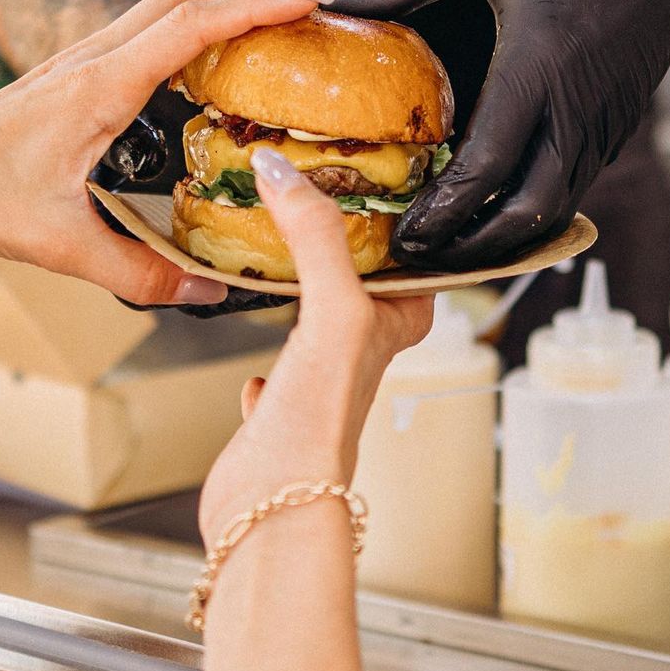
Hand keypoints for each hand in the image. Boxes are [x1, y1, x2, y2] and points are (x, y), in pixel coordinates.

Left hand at [0, 0, 325, 305]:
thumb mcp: (62, 245)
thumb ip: (139, 273)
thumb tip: (209, 294)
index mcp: (97, 88)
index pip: (188, 26)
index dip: (252, 7)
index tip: (305, 0)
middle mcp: (92, 58)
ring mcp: (81, 58)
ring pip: (161, 3)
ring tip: (275, 6)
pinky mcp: (74, 70)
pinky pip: (144, 25)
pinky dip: (191, 17)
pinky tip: (211, 42)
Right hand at [198, 147, 432, 547]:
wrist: (273, 503)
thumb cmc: (321, 418)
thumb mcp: (333, 308)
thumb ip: (315, 236)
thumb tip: (281, 167)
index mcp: (395, 324)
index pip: (416, 258)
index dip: (406, 215)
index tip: (382, 169)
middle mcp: (363, 351)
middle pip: (363, 283)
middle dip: (344, 243)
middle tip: (317, 193)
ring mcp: (321, 381)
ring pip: (319, 321)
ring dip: (304, 287)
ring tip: (280, 247)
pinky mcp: (280, 409)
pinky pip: (277, 370)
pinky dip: (266, 354)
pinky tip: (254, 347)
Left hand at [333, 0, 669, 270]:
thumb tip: (336, 1)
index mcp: (538, 63)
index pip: (487, 165)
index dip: (442, 211)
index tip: (402, 232)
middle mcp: (577, 104)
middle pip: (528, 210)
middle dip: (472, 245)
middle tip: (422, 256)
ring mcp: (604, 120)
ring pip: (557, 207)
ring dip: (504, 236)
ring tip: (450, 245)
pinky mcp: (617, 122)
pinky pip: (575, 184)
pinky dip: (534, 209)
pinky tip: (493, 207)